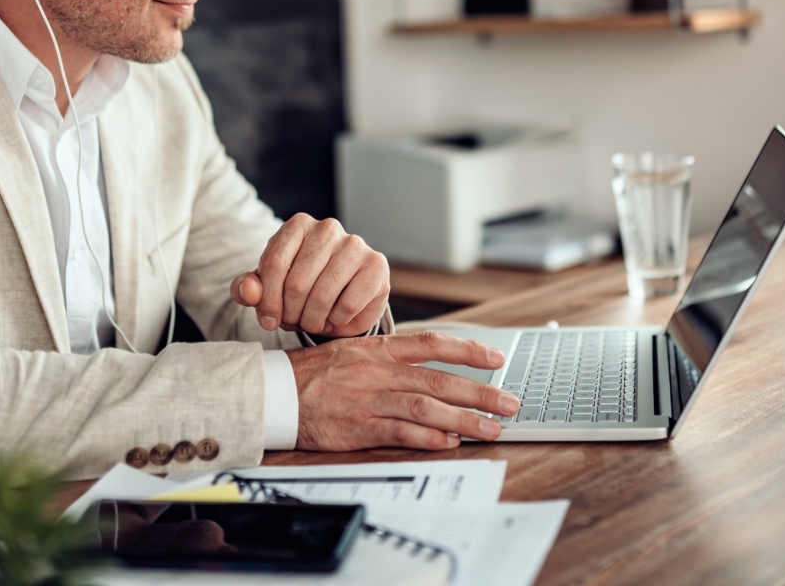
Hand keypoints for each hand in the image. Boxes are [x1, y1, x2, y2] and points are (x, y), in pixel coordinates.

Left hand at [230, 214, 388, 337]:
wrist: (343, 296)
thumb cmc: (300, 289)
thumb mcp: (268, 288)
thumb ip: (248, 288)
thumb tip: (247, 291)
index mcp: (297, 226)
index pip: (273, 263)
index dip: (268, 300)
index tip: (268, 320)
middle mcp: (327, 228)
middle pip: (297, 282)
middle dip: (291, 314)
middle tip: (295, 323)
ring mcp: (355, 244)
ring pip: (322, 295)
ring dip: (313, 320)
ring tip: (313, 322)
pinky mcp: (376, 264)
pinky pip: (348, 304)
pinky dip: (337, 320)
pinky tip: (335, 317)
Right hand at [286, 331, 519, 449]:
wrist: (274, 393)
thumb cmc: (312, 374)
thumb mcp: (351, 353)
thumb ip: (389, 360)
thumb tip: (427, 371)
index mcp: (378, 349)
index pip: (432, 343)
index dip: (467, 349)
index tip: (497, 357)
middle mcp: (378, 371)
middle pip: (439, 379)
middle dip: (480, 391)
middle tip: (511, 402)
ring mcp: (370, 399)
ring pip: (428, 407)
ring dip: (465, 418)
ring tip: (492, 428)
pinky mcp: (360, 427)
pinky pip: (402, 431)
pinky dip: (430, 436)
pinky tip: (450, 441)